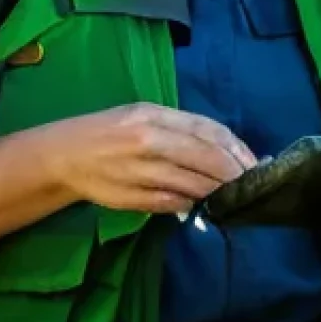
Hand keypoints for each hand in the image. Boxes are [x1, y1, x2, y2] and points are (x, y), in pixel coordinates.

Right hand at [47, 103, 257, 214]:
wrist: (66, 155)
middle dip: (234, 175)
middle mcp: (149, 139)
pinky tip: (202, 207)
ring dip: (217, 193)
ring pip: (193, 184)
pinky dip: (191, 206)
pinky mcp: (134, 198)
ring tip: (233, 198)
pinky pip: (173, 204)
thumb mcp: (143, 115)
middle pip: (206, 158)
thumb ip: (180, 129)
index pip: (207, 131)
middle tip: (253, 187)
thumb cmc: (109, 130)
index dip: (236, 149)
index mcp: (153, 114)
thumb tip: (223, 151)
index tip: (255, 163)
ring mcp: (141, 170)